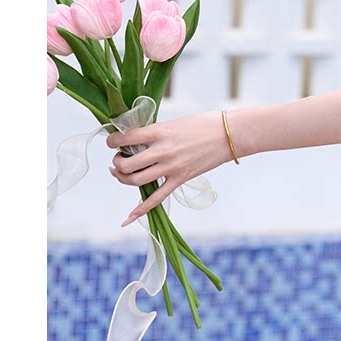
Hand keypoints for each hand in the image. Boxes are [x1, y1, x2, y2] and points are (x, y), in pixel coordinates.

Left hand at [106, 111, 232, 225]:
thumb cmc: (204, 124)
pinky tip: (128, 217)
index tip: (112, 142)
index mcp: (160, 132)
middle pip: (126, 164)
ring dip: (122, 178)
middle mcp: (162, 151)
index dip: (112, 141)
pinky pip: (156, 198)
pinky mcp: (180, 179)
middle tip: (118, 159)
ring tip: (122, 173)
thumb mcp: (175, 123)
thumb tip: (138, 139)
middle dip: (116, 163)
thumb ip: (156, 132)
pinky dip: (140, 209)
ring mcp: (171, 167)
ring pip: (135, 180)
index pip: (126, 138)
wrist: (229, 135)